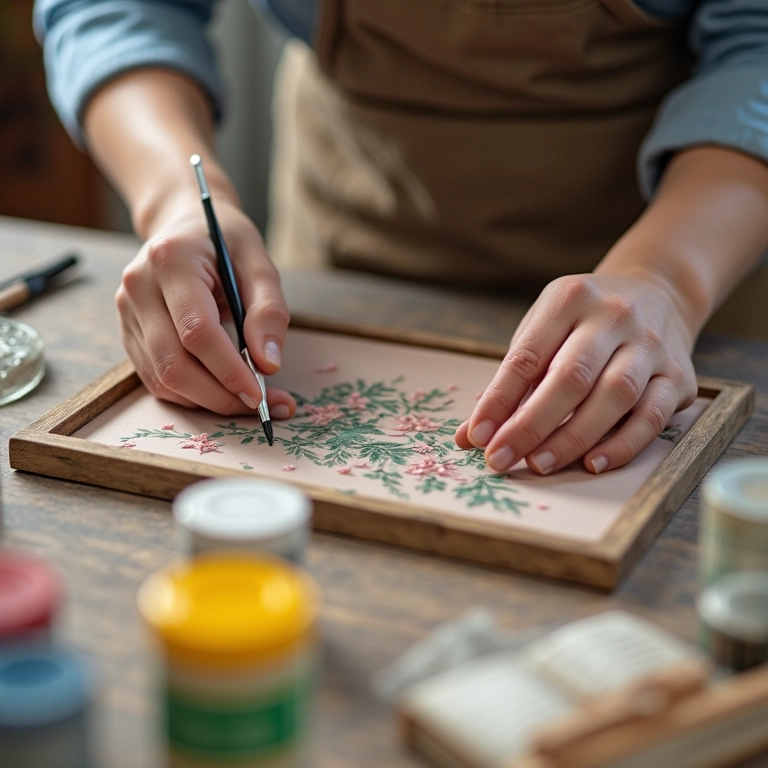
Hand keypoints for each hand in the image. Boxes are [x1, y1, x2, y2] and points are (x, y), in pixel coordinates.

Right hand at [116, 198, 296, 417]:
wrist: (184, 223)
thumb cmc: (224, 240)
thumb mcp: (258, 262)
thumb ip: (269, 311)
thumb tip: (268, 364)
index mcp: (170, 261)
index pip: (196, 331)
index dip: (229, 370)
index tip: (261, 394)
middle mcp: (138, 287)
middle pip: (174, 363)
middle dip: (220, 395)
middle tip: (260, 405)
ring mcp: (126, 312)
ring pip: (162, 378)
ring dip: (207, 401)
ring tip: (246, 401)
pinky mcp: (128, 332)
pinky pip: (156, 378)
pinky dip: (191, 394)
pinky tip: (220, 391)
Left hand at [454, 273, 698, 473]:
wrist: (658, 293)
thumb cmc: (583, 321)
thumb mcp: (543, 330)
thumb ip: (510, 381)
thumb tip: (469, 436)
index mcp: (569, 299)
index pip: (527, 356)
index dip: (499, 399)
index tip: (476, 436)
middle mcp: (613, 317)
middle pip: (570, 377)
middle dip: (530, 425)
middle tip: (501, 458)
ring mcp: (650, 346)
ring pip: (614, 397)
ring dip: (572, 438)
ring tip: (539, 465)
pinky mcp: (678, 376)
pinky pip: (651, 417)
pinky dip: (621, 445)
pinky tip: (592, 464)